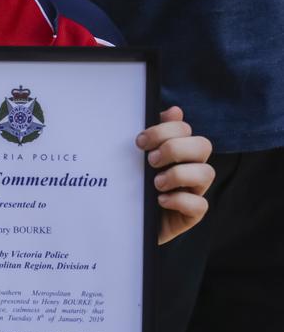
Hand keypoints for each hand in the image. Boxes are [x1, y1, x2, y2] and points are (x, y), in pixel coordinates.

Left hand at [136, 106, 213, 244]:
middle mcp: (190, 166)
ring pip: (207, 173)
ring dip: (179, 174)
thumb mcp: (136, 157)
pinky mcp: (191, 214)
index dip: (164, 130)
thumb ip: (152, 135)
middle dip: (175, 148)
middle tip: (151, 160)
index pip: (184, 129)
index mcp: (178, 149)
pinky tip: (160, 200)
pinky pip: (200, 205)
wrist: (123, 221)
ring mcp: (194, 190)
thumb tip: (175, 110)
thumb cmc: (132, 183)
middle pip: (203, 145)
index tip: (140, 141)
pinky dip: (180, 200)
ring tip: (156, 183)